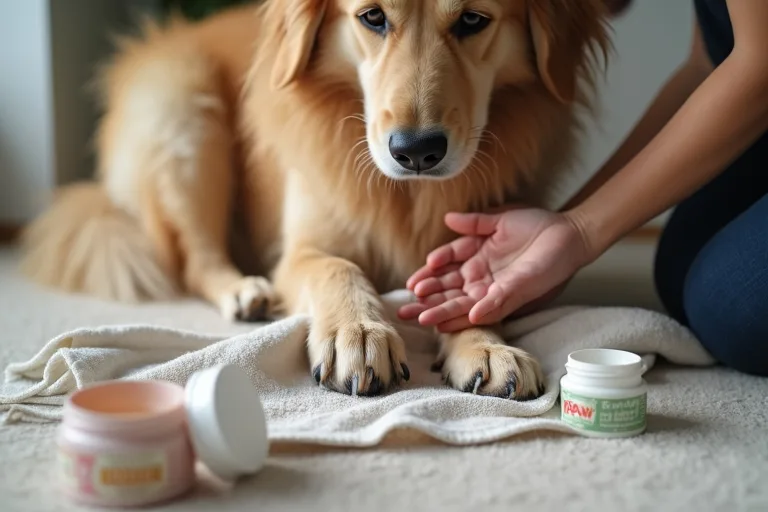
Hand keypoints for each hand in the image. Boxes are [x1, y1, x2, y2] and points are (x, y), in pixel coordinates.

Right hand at [398, 208, 592, 331]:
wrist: (568, 232)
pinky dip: (483, 310)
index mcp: (476, 259)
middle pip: (449, 292)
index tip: (413, 282)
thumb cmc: (535, 226)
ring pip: (465, 303)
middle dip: (427, 302)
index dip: (428, 276)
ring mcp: (497, 287)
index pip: (445, 269)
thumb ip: (474, 222)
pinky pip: (496, 304)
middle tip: (404, 311)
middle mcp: (482, 277)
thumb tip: (448, 219)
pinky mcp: (515, 292)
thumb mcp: (499, 220)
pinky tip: (470, 315)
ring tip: (424, 319)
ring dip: (445, 312)